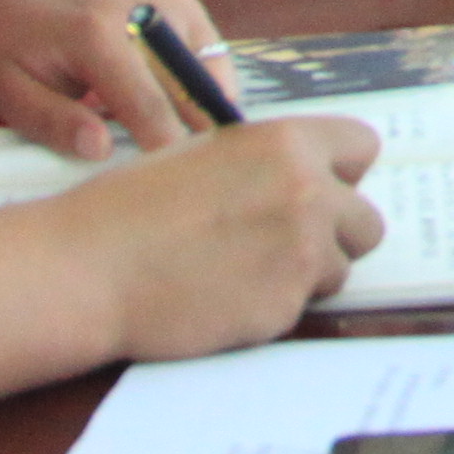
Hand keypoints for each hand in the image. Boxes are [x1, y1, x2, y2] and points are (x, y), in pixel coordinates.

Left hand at [0, 0, 217, 162]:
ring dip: (196, 108)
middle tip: (180, 176)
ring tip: (165, 135)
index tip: (168, 193)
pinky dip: (197, 85)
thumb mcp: (6, 89)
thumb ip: (53, 122)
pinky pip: (210, 55)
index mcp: (97, 34)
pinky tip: (166, 103)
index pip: (150, 107)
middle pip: (192, 90)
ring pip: (210, 74)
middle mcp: (146, 8)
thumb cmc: (3, 38)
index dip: (164, 155)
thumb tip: (103, 151)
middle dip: (192, 136)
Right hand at [54, 114, 386, 361]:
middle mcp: (310, 194)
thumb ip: (269, 162)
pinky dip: (269, 306)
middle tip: (282, 241)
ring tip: (242, 270)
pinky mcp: (282, 309)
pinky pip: (298, 308)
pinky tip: (222, 298)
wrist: (87, 270)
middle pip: (366, 221)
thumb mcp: (206, 153)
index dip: (340, 171)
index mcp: (289, 144)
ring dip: (305, 273)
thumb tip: (309, 172)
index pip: (364, 148)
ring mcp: (302, 255)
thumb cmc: (131, 206)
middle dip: (334, 233)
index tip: (317, 186)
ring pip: (339, 269)